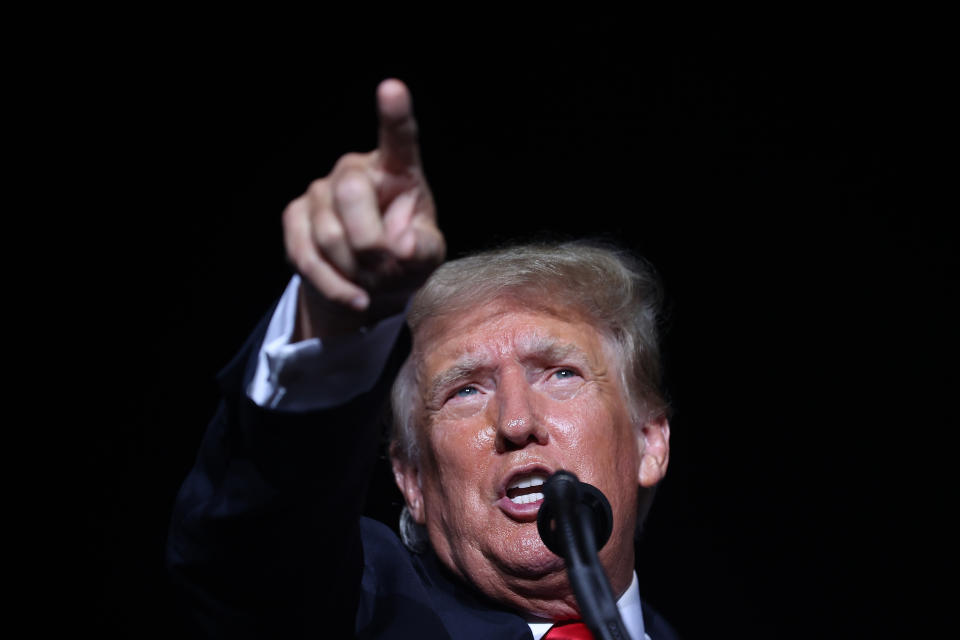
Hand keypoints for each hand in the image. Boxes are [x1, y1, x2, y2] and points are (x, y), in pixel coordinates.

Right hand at [282, 79, 444, 339]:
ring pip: (329, 235)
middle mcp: (354, 170)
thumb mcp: (427, 255)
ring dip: (356, 273)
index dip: (394, 115)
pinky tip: (355, 297)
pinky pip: (306, 256)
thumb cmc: (405, 255)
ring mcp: (319, 192)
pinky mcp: (295, 218)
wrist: (371, 281)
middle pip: (350, 194)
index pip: (398, 139)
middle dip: (370, 243)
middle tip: (388, 270)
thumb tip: (402, 246)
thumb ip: (424, 249)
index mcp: (397, 170)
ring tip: (374, 283)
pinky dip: (334, 286)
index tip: (392, 87)